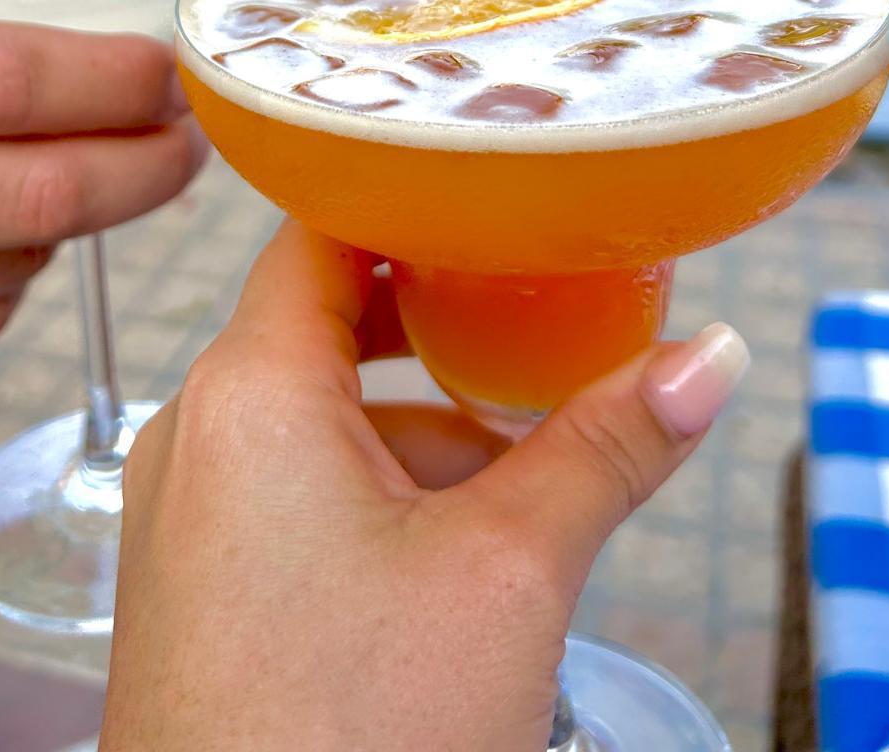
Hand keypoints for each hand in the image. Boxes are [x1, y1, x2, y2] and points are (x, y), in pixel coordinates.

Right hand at [0, 3, 206, 432]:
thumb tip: (88, 71)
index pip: (7, 82)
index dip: (114, 79)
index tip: (169, 71)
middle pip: (43, 193)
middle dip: (145, 166)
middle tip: (184, 140)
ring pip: (16, 267)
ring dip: (64, 224)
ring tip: (52, 176)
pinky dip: (1, 282)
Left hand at [104, 223, 748, 751]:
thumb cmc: (349, 741)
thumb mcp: (509, 572)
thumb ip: (607, 445)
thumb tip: (704, 362)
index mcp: (248, 392)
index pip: (318, 229)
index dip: (405, 200)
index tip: (485, 193)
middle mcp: (195, 435)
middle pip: (320, 318)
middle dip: (432, 320)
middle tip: (525, 306)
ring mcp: (184, 515)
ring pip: (313, 413)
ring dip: (412, 418)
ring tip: (513, 451)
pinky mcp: (197, 586)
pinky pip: (286, 488)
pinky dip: (369, 486)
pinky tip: (452, 544)